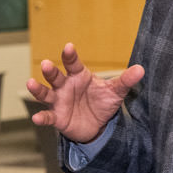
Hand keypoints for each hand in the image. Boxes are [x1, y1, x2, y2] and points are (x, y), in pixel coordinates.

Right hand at [26, 43, 143, 143]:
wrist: (97, 126)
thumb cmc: (103, 103)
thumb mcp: (115, 92)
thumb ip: (125, 81)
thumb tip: (141, 69)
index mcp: (79, 76)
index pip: (73, 63)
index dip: (70, 56)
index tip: (68, 47)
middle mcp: (65, 86)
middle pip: (55, 76)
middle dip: (50, 71)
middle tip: (46, 64)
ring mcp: (59, 101)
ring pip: (45, 93)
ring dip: (37, 89)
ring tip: (30, 83)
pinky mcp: (57, 117)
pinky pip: (47, 116)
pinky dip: (42, 117)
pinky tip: (36, 118)